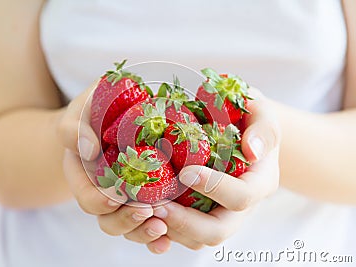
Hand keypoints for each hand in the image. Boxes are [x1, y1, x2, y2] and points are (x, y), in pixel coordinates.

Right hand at [58, 82, 168, 244]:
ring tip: (161, 228)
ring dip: (143, 232)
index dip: (98, 200)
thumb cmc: (94, 110)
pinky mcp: (146, 198)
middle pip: (107, 219)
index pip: (85, 195)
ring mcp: (124, 198)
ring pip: (128, 227)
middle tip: (146, 211)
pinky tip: (167, 240)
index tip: (115, 196)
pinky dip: (156, 237)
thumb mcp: (80, 111)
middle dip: (125, 219)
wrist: (112, 115)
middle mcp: (102, 191)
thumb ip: (74, 128)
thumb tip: (89, 150)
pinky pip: (149, 223)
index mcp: (82, 174)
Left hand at [137, 88, 280, 252]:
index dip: (215, 188)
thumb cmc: (249, 119)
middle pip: (217, 231)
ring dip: (169, 229)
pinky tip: (144, 214)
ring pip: (196, 239)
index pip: (242, 197)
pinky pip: (183, 235)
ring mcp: (219, 214)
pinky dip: (163, 230)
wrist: (240, 130)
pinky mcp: (200, 216)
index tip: (186, 172)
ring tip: (144, 210)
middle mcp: (240, 207)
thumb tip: (252, 151)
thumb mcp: (262, 114)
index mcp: (259, 183)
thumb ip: (263, 129)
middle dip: (185, 222)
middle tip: (157, 206)